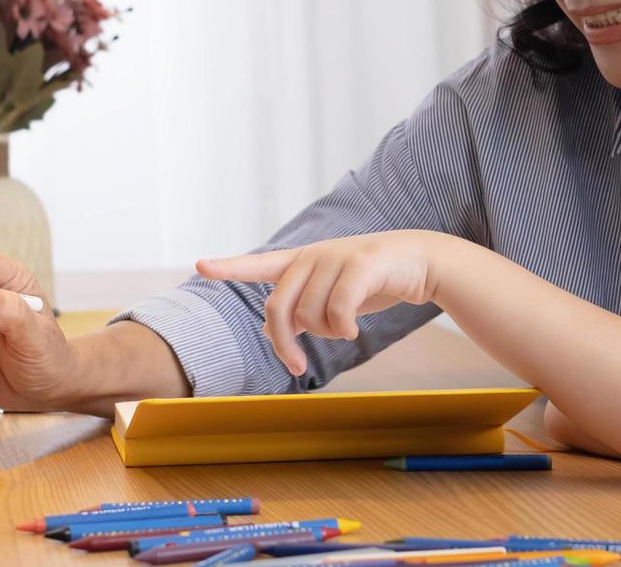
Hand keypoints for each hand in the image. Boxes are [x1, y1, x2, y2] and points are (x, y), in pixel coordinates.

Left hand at [195, 230, 457, 375]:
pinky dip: (345, 330)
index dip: (229, 267)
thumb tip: (271, 328)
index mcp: (301, 261)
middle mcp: (312, 255)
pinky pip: (339, 312)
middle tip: (297, 366)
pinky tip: (355, 331)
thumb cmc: (371, 281)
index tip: (200, 265)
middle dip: (283, 344)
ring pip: (311, 315)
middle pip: (278, 308)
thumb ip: (300, 306)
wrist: (419, 261)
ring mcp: (335, 257)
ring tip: (345, 329)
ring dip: (327, 334)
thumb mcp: (331, 293)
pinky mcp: (360, 265)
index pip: (258, 264)